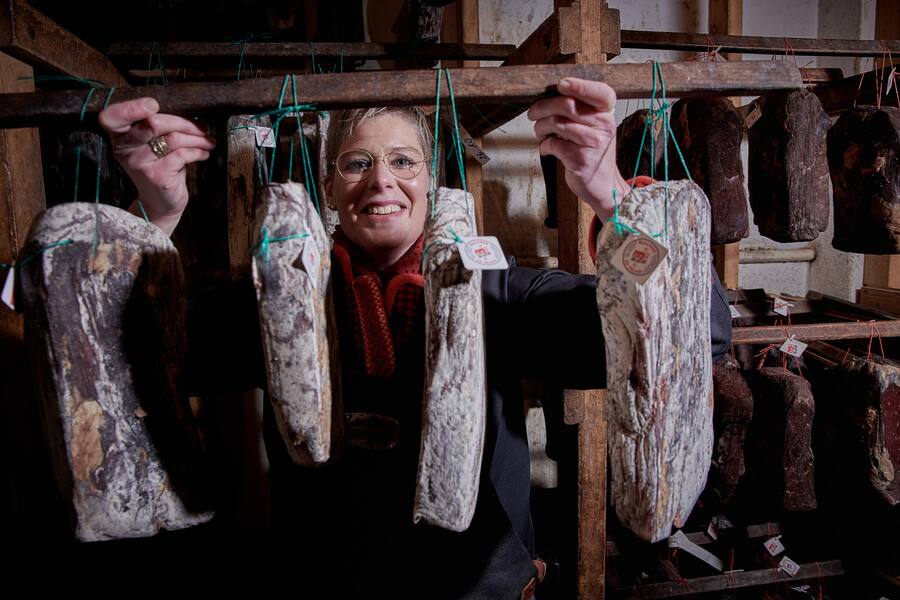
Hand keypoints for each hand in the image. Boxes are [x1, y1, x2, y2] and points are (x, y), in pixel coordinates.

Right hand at [98, 97, 215, 234]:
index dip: (130, 108)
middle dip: (183, 122)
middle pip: (153, 123)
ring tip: (207, 141)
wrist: (161, 202)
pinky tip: (204, 153)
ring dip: (197, 138)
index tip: (153, 105)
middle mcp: (125, 149)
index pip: (112, 116)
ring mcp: (140, 163)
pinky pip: (183, 154)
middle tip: (201, 127)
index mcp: (119, 136)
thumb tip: (188, 110)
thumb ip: (159, 126)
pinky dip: (198, 151)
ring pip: (173, 138)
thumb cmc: (160, 166)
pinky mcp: (157, 175)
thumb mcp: (153, 143)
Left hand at [527, 77, 629, 220]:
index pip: (600, 93)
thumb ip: (580, 111)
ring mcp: (593, 143)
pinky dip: (544, 145)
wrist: (603, 184)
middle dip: (543, 107)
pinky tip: (546, 148)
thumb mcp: (594, 128)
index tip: (561, 85)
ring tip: (540, 133)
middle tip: (533, 113)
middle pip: (568, 105)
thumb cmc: (592, 152)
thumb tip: (549, 97)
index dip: (580, 85)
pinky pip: (553, 144)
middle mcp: (603, 126)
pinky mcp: (580, 159)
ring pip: (557, 124)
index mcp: (607, 114)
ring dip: (540, 127)